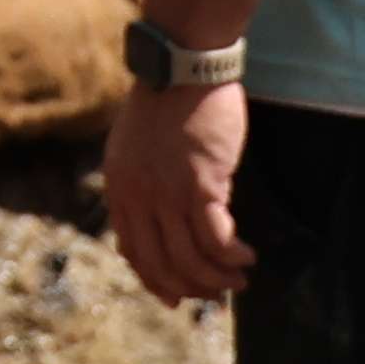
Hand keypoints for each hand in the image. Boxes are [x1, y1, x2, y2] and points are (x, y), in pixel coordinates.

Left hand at [103, 81, 251, 305]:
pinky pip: (217, 239)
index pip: (133, 252)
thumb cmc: (165, 104)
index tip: (177, 298)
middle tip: (217, 293)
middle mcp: (138, 195)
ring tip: (240, 277)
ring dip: (219, 277)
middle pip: (162, 264)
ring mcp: (167, 191)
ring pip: (192, 258)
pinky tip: (246, 255)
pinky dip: (233, 255)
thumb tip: (147, 228)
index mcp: (118, 187)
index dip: (156, 281)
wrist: (181, 65)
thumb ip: (136, 186)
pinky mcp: (201, 184)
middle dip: (191, 287)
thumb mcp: (132, 148)